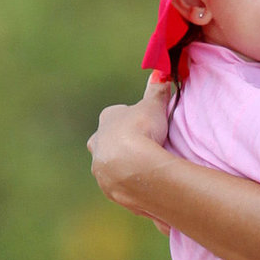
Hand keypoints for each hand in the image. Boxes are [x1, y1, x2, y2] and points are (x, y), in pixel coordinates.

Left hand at [89, 76, 172, 214]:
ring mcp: (101, 170)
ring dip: (122, 167)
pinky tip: (144, 186)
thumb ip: (156, 90)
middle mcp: (97, 145)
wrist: (135, 167)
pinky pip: (119, 187)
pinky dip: (129, 186)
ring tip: (144, 171)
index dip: (129, 120)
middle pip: (106, 143)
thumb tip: (161, 69)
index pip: (113, 117)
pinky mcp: (109, 191)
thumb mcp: (153, 106)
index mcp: (106, 121)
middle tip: (142, 150)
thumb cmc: (142, 130)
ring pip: (109, 166)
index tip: (144, 125)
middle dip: (120, 146)